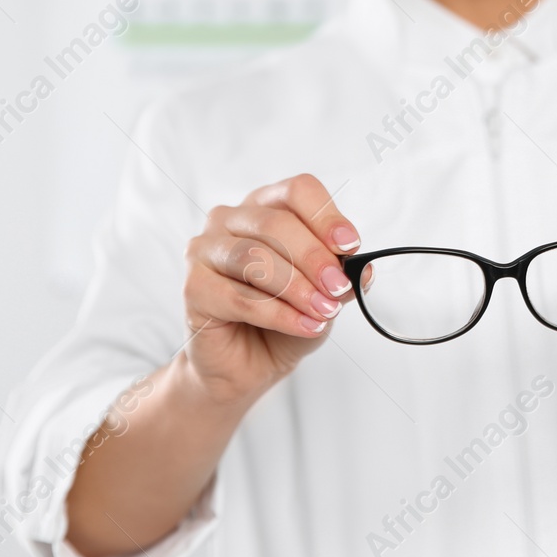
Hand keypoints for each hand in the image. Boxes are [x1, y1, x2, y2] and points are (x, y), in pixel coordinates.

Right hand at [182, 173, 360, 404]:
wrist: (246, 365)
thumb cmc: (283, 320)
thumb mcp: (323, 296)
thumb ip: (340, 278)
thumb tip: (363, 270)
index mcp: (264, 207)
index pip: (297, 191)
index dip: (325, 215)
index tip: (350, 245)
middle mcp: (230, 219)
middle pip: (276, 222)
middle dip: (314, 257)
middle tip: (339, 288)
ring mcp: (205, 250)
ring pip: (254, 258)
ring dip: (297, 287)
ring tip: (323, 311)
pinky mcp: (193, 287)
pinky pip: (239, 298)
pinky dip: (278, 314)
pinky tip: (304, 326)